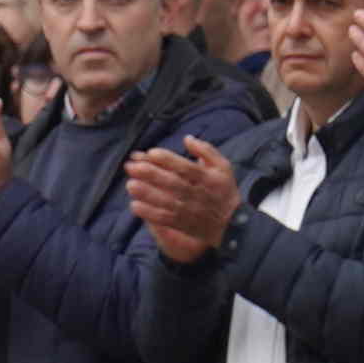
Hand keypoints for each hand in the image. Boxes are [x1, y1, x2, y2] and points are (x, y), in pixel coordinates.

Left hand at [124, 136, 239, 262]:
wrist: (233, 223)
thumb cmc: (224, 190)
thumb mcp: (223, 166)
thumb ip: (206, 151)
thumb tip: (187, 138)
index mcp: (208, 178)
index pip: (186, 168)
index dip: (168, 160)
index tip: (151, 153)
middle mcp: (198, 194)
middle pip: (173, 184)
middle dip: (151, 175)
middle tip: (132, 167)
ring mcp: (190, 210)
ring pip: (166, 202)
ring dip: (147, 194)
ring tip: (130, 185)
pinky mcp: (183, 224)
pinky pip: (165, 219)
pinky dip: (150, 213)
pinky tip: (135, 206)